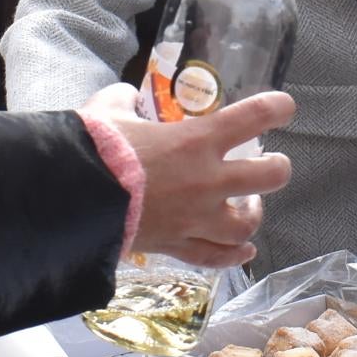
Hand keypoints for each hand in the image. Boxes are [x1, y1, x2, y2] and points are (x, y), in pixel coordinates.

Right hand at [89, 88, 296, 268]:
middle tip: (271, 162)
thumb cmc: (93, 149)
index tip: (285, 108)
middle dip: (277, 168)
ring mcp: (195, 218)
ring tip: (250, 205)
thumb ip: (125, 101)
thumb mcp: (108, 110)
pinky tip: (244, 251)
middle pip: (269, 177)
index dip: (277, 109)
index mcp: (196, 140)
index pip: (253, 117)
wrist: (71, 200)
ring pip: (246, 224)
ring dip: (254, 214)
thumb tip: (127, 99)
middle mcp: (207, 180)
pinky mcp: (176, 245)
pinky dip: (234, 256)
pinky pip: (215, 257)